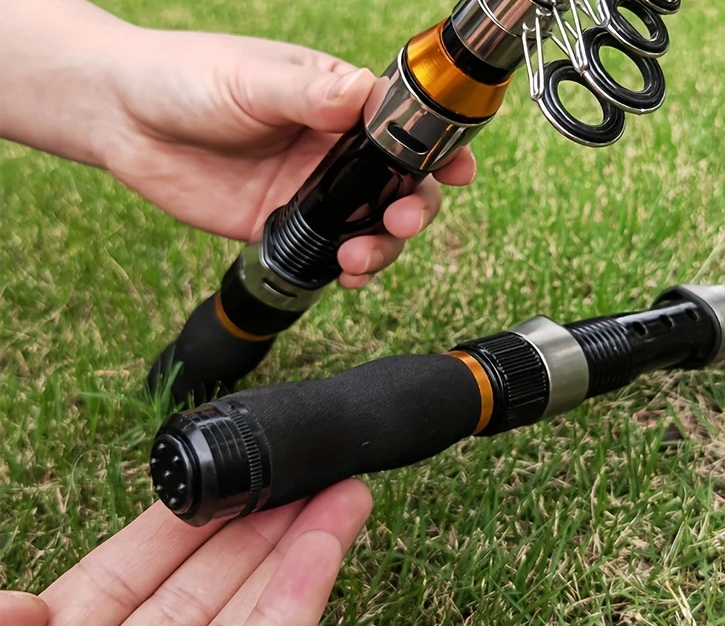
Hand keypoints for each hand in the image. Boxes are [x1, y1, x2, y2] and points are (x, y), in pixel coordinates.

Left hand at [1, 0, 474, 287]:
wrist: (123, 116)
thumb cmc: (190, 76)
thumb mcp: (253, 79)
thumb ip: (311, 95)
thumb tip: (368, 95)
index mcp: (341, 100)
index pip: (408, 124)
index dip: (440, 147)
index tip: (458, 168)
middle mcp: (336, 146)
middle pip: (403, 182)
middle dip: (416, 204)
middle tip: (401, 218)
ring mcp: (312, 188)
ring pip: (372, 222)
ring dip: (383, 243)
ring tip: (359, 255)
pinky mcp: (282, 224)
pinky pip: (328, 250)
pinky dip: (347, 267)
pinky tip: (345, 273)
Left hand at [2, 479, 370, 625]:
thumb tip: (11, 602)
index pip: (147, 560)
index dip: (201, 510)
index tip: (241, 466)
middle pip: (218, 572)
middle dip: (271, 515)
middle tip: (318, 465)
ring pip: (259, 600)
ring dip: (307, 540)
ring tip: (349, 488)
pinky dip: (306, 588)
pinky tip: (332, 538)